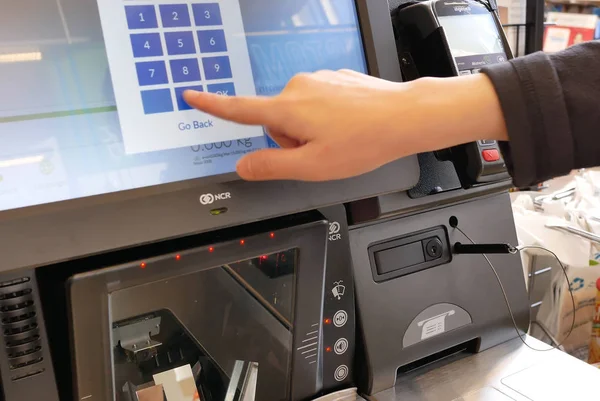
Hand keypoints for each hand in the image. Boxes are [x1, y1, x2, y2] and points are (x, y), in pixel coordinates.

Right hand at [184, 70, 506, 180]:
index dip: (213, 106)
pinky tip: (348, 125)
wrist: (404, 117)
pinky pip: (317, 102)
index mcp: (287, 109)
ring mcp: (318, 79)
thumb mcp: (312, 167)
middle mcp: (298, 87)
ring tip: (339, 138)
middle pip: (276, 121)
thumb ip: (271, 167)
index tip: (191, 96)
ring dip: (310, 129)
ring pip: (298, 112)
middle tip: (321, 151)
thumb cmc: (363, 141)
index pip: (240, 109)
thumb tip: (243, 166)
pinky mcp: (334, 78)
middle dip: (291, 140)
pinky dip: (326, 117)